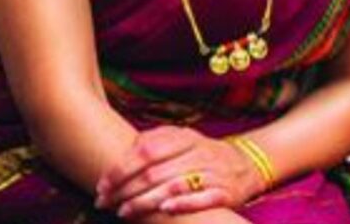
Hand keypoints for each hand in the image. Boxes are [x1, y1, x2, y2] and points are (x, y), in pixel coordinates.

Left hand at [95, 126, 261, 218]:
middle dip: (125, 190)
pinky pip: (203, 198)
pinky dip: (183, 204)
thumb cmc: (203, 155)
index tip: (102, 185)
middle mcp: (200, 152)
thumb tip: (121, 154)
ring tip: (124, 212)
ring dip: (145, 201)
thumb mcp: (182, 140)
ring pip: (175, 186)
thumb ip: (154, 141)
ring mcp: (215, 172)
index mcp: (186, 137)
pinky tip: (164, 210)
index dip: (121, 169)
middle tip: (105, 203)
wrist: (248, 164)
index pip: (147, 150)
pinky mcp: (226, 192)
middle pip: (156, 171)